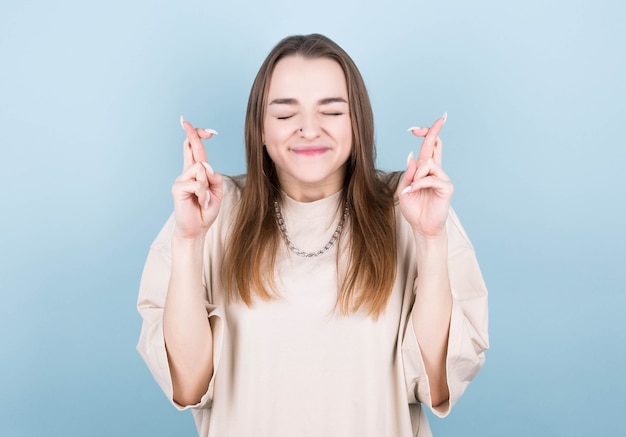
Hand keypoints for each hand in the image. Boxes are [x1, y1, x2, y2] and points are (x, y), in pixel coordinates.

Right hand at [171, 117, 222, 238]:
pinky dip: (204, 194)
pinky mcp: (177, 188)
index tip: (203, 129)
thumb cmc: (205, 210)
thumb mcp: (217, 192)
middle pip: (190, 147)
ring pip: (201, 169)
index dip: (198, 137)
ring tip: (205, 199)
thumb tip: (206, 167)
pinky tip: (200, 203)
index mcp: (197, 172)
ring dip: (208, 185)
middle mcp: (187, 172)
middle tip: (185, 122)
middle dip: (193, 134)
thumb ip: (215, 179)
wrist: (196, 229)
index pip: (196, 150)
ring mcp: (181, 179)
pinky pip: (198, 183)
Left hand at [398, 113, 453, 238]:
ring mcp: (442, 178)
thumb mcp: (405, 188)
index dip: (425, 134)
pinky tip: (413, 191)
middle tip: (440, 118)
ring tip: (412, 188)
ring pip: (428, 162)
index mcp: (425, 170)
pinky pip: (430, 178)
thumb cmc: (414, 209)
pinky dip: (419, 184)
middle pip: (436, 145)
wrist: (421, 227)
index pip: (428, 147)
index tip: (415, 128)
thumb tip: (412, 156)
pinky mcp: (446, 187)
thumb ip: (409, 173)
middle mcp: (436, 171)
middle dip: (433, 131)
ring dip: (416, 174)